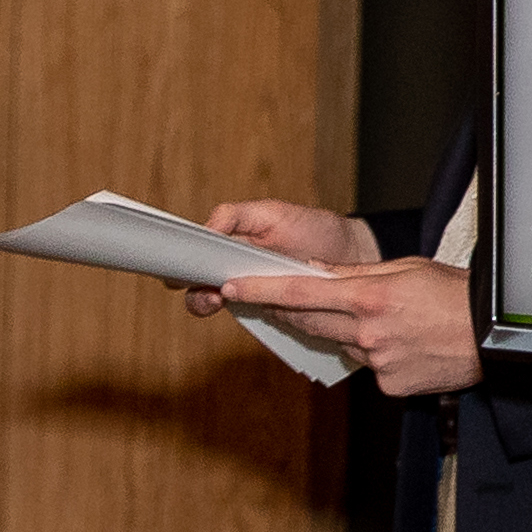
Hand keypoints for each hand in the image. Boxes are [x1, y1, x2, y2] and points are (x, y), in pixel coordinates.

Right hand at [177, 199, 378, 318]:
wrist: (353, 254)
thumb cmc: (312, 229)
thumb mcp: (272, 213)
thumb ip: (235, 216)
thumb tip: (205, 229)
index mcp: (226, 246)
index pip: (191, 258)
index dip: (178, 265)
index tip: (180, 269)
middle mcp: (232, 272)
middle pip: (196, 289)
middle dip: (194, 292)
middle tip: (207, 290)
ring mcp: (249, 294)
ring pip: (216, 306)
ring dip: (211, 305)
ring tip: (221, 299)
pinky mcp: (270, 312)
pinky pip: (250, 318)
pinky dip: (245, 315)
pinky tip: (250, 308)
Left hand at [219, 260, 482, 395]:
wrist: (495, 335)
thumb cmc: (455, 294)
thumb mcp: (405, 269)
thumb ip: (355, 274)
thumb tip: (315, 273)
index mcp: (370, 297)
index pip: (302, 293)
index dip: (263, 291)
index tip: (233, 288)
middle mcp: (368, 332)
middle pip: (309, 320)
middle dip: (287, 308)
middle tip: (271, 297)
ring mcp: (378, 362)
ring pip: (341, 344)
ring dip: (344, 330)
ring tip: (385, 318)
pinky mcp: (389, 385)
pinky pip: (368, 366)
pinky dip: (375, 353)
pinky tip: (403, 343)